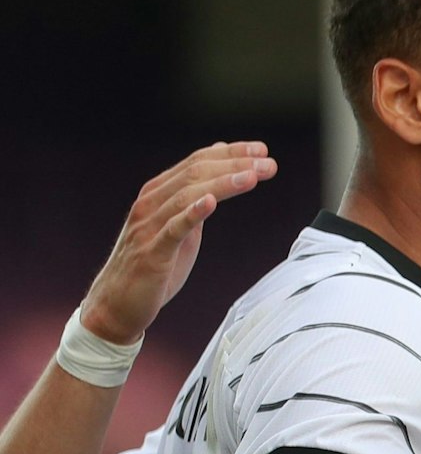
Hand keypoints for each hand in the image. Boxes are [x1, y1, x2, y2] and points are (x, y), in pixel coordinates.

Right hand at [81, 141, 277, 343]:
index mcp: (159, 194)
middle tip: (269, 163)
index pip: (197, 162)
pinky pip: (173, 229)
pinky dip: (192, 213)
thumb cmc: (154, 265)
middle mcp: (151, 204)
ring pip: (187, 195)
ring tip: (252, 177)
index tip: (262, 149)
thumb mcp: (180, 226)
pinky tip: (212, 202)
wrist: (117, 304)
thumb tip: (217, 170)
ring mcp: (148, 227)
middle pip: (195, 173)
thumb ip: (195, 198)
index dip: (230, 153)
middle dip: (234, 164)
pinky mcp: (151, 253)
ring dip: (223, 184)